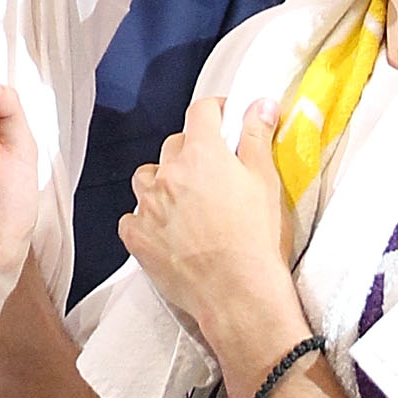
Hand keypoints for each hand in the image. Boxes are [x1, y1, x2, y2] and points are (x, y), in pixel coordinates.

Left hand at [120, 97, 291, 333]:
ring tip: (184, 202)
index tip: (225, 122)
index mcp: (202, 153)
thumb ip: (257, 136)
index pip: (201, 112)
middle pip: (174, 145)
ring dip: (162, 183)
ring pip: (147, 177)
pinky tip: (164, 231)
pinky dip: (145, 220)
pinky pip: (132, 217)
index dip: (215, 112)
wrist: (239, 295)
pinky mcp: (137, 237)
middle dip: (191, 153)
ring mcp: (149, 205)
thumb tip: (260, 103)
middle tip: (211, 175)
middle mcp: (169, 173)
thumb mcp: (265, 181)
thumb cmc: (256, 240)